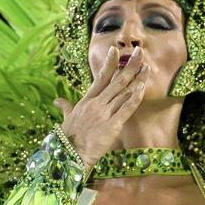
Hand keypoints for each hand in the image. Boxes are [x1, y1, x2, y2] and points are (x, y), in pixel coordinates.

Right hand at [53, 45, 147, 167]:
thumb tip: (58, 101)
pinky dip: (134, 97)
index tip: (116, 50)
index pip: (100, 77)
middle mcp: (96, 103)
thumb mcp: (67, 118)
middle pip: (116, 81)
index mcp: (87, 100)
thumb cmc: (68, 138)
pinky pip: (126, 108)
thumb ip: (65, 107)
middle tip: (139, 52)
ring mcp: (104, 113)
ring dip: (137, 79)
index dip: (110, 63)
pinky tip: (142, 87)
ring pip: (124, 92)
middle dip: (130, 66)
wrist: (69, 154)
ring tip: (146, 67)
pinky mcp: (112, 125)